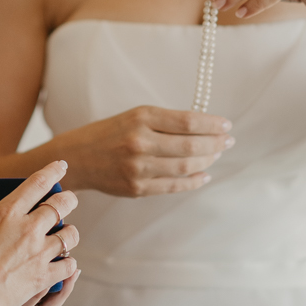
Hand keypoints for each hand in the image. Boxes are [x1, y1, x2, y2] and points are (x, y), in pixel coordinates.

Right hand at [0, 161, 79, 305]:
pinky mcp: (43, 275)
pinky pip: (68, 265)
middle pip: (61, 205)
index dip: (53, 171)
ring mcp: (38, 252)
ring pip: (70, 235)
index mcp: (6, 212)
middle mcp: (28, 228)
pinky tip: (67, 263)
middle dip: (69, 199)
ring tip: (68, 234)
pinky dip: (70, 263)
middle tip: (70, 199)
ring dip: (71, 233)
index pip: (37, 183)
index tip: (61, 165)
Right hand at [64, 107, 232, 196]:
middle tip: (228, 141)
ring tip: (215, 155)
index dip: (212, 124)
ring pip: (186, 166)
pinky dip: (194, 181)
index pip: (187, 121)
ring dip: (207, 161)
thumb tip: (204, 127)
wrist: (77, 158)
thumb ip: (165, 121)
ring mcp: (138, 168)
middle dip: (216, 143)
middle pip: (191, 145)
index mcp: (141, 118)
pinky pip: (174, 186)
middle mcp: (139, 142)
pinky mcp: (137, 188)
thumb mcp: (134, 116)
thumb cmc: (110, 133)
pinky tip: (204, 175)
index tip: (226, 124)